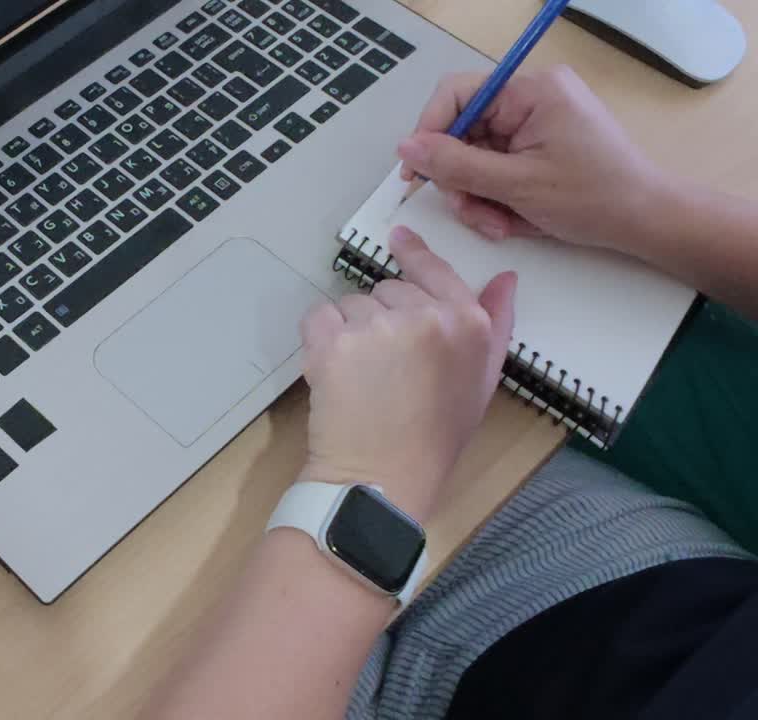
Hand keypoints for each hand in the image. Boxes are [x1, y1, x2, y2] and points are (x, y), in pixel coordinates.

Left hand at [300, 228, 516, 521]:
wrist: (382, 476)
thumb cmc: (434, 436)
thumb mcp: (482, 382)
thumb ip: (494, 325)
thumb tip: (505, 278)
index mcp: (466, 324)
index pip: (435, 270)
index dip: (414, 254)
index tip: (398, 240)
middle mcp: (424, 316)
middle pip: (389, 289)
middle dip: (384, 317)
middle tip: (388, 367)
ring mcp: (376, 326)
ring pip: (353, 304)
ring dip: (351, 331)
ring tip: (363, 377)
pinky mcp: (332, 341)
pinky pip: (319, 316)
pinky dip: (320, 338)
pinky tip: (335, 372)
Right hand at [397, 65, 666, 250]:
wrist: (646, 221)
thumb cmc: (595, 198)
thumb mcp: (516, 185)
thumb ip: (456, 165)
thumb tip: (406, 148)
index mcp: (531, 91)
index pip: (456, 94)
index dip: (429, 132)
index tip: (417, 174)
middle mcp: (531, 98)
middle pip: (463, 132)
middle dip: (461, 179)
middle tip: (470, 213)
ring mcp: (534, 123)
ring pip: (475, 156)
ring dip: (477, 196)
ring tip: (498, 225)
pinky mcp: (537, 146)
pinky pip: (496, 168)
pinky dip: (495, 197)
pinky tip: (510, 219)